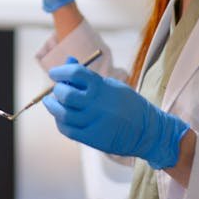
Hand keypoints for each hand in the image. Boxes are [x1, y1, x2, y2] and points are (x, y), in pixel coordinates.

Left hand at [44, 59, 189, 169]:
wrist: (147, 131)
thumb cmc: (127, 104)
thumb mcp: (111, 85)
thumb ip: (88, 76)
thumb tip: (68, 60)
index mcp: (103, 87)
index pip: (75, 73)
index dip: (60, 71)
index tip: (54, 73)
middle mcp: (98, 104)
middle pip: (66, 94)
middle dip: (57, 90)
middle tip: (57, 89)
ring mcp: (95, 122)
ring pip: (63, 114)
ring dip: (53, 106)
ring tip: (51, 102)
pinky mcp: (93, 138)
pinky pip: (68, 130)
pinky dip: (60, 122)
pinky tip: (61, 117)